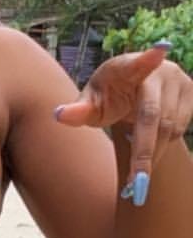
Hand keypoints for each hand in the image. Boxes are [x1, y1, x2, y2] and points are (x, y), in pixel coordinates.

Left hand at [54, 44, 192, 191]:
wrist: (136, 88)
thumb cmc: (109, 96)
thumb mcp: (91, 102)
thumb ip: (78, 110)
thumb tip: (59, 115)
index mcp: (126, 68)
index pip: (137, 63)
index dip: (148, 58)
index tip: (159, 51)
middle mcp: (158, 71)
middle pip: (153, 116)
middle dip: (144, 153)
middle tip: (135, 186)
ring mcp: (179, 80)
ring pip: (170, 128)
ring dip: (153, 155)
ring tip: (137, 176)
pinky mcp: (191, 92)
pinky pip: (180, 129)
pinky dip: (165, 147)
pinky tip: (150, 153)